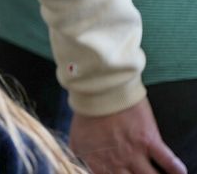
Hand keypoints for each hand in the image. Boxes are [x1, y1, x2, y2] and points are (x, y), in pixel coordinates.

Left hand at [70, 98, 184, 173]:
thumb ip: (82, 159)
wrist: (100, 91)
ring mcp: (134, 152)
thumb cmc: (88, 114)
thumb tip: (82, 168)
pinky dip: (175, 169)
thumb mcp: (78, 140)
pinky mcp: (149, 140)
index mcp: (97, 163)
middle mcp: (117, 162)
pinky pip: (168, 161)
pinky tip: (178, 172)